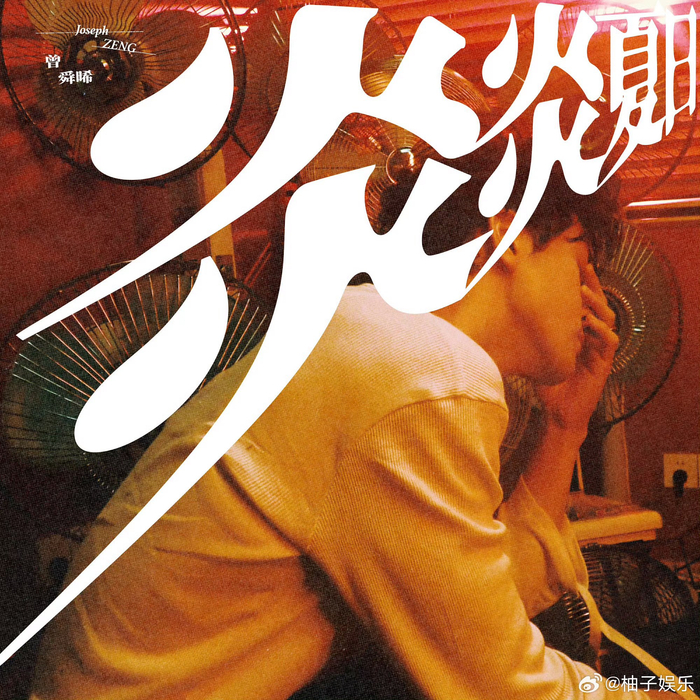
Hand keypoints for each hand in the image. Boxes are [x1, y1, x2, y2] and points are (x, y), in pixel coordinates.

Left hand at [535, 264, 618, 437]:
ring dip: (596, 303)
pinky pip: (609, 342)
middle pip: (599, 303)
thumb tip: (505, 315)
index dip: (581, 283)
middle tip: (584, 267)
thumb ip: (530, 337)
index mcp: (578, 332)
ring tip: (582, 291)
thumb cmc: (546, 384)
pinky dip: (600, 330)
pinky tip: (587, 322)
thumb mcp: (535, 354)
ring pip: (607, 318)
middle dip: (593, 284)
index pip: (583, 302)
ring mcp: (599, 350)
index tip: (572, 264)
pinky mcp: (604, 364)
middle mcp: (592, 337)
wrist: (557, 414)